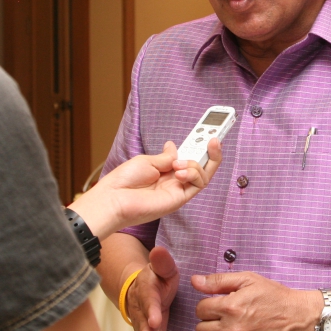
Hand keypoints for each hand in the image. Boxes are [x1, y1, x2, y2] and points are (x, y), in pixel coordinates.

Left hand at [71, 140, 221, 237]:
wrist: (114, 199)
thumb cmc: (125, 180)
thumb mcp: (147, 161)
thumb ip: (166, 156)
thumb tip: (175, 146)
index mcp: (166, 169)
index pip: (189, 155)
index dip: (200, 144)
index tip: (210, 131)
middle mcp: (175, 179)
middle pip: (202, 165)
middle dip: (211, 151)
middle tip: (215, 137)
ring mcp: (178, 189)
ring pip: (204, 174)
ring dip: (196, 164)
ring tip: (179, 164)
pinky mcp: (180, 199)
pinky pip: (198, 184)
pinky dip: (194, 174)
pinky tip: (180, 171)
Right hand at [127, 247, 180, 330]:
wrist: (142, 287)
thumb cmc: (158, 277)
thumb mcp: (163, 267)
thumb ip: (162, 262)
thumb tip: (159, 250)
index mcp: (147, 289)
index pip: (148, 299)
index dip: (151, 310)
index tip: (155, 320)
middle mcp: (142, 307)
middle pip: (143, 322)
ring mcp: (144, 322)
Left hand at [192, 271, 321, 330]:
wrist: (299, 318)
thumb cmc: (275, 296)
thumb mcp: (248, 280)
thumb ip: (218, 281)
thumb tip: (194, 281)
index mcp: (230, 307)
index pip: (200, 310)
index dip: (208, 305)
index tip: (219, 305)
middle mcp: (231, 329)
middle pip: (200, 330)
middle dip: (209, 322)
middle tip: (223, 317)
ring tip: (231, 329)